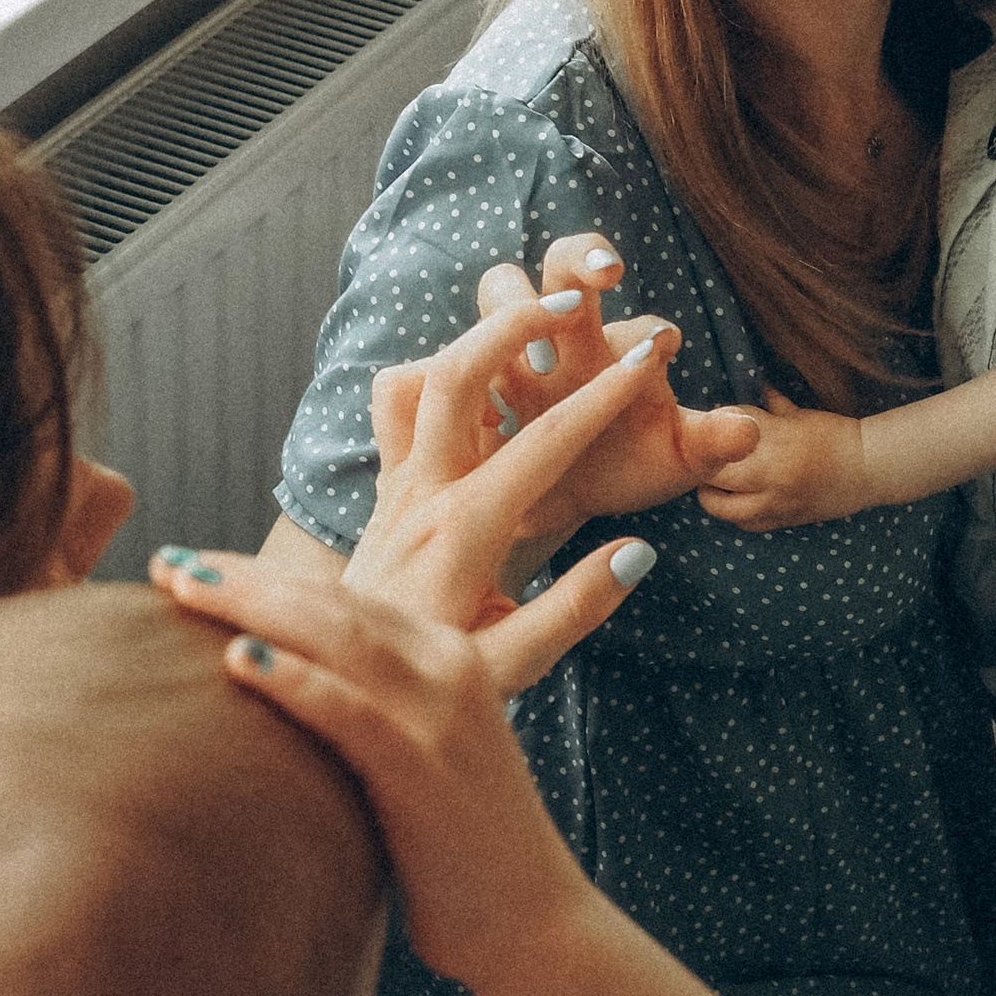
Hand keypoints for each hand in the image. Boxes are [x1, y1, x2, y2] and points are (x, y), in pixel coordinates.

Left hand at [151, 549, 591, 994]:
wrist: (533, 923)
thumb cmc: (457, 849)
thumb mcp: (417, 754)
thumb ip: (365, 711)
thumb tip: (274, 696)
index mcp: (445, 655)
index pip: (341, 596)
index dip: (262, 575)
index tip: (190, 565)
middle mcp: (447, 667)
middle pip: (330, 602)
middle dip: (243, 578)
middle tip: (166, 562)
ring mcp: (440, 715)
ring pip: (335, 636)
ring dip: (253, 606)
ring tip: (183, 588)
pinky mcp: (425, 767)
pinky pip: (350, 711)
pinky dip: (293, 681)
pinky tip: (238, 659)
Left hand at [301, 288, 688, 689]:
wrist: (346, 699)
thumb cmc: (436, 691)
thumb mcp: (515, 663)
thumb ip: (577, 607)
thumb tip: (636, 551)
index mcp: (465, 533)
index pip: (546, 442)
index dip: (603, 394)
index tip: (649, 356)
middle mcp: (422, 497)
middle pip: (454, 375)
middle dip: (513, 323)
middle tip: (569, 296)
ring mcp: (394, 489)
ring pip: (412, 380)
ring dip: (466, 341)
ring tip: (527, 325)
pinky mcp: (383, 492)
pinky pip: (394, 411)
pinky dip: (430, 380)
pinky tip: (480, 391)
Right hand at [464, 238, 758, 538]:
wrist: (562, 501)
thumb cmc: (628, 466)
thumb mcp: (673, 461)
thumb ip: (711, 442)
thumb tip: (750, 429)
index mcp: (618, 349)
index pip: (641, 323)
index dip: (652, 332)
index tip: (664, 350)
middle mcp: (563, 337)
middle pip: (563, 263)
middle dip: (582, 258)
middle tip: (607, 274)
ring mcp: (511, 356)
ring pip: (499, 293)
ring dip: (510, 308)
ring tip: (522, 357)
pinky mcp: (470, 386)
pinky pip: (451, 359)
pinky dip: (454, 370)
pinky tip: (470, 418)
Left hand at [697, 391, 869, 529]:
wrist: (868, 468)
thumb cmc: (834, 436)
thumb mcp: (800, 416)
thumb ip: (769, 407)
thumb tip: (742, 396)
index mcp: (777, 440)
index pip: (727, 434)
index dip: (714, 427)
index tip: (713, 424)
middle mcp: (772, 474)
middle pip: (714, 473)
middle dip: (703, 465)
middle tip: (703, 458)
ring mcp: (776, 502)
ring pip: (723, 507)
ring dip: (712, 495)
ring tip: (715, 483)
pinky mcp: (784, 520)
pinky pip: (746, 524)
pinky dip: (735, 514)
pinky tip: (737, 501)